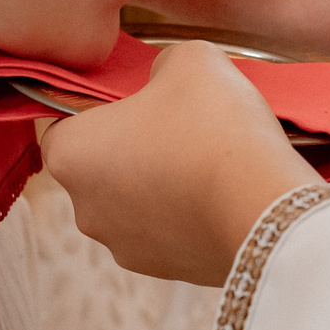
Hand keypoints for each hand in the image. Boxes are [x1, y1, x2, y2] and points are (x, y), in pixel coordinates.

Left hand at [42, 43, 318, 285]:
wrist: (265, 207)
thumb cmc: (214, 126)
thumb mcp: (190, 59)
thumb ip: (160, 64)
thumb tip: (163, 80)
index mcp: (70, 154)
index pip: (64, 121)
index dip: (102, 105)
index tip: (142, 99)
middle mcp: (83, 209)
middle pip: (99, 165)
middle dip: (131, 146)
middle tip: (179, 127)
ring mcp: (121, 245)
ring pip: (131, 201)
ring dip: (158, 183)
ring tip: (206, 162)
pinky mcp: (161, 270)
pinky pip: (164, 231)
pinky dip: (183, 214)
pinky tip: (218, 194)